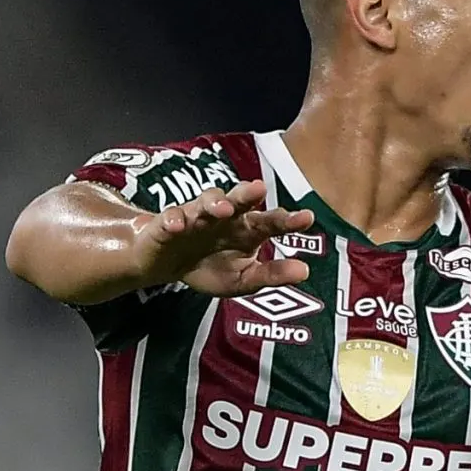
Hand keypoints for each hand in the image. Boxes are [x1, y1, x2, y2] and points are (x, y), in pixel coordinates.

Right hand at [139, 180, 317, 296]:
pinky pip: (171, 217)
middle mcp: (224, 217)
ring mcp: (196, 217)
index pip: (270, 221)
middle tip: (259, 189)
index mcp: (247, 230)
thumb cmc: (209, 267)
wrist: (165, 266)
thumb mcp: (242, 280)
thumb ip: (271, 275)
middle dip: (248, 194)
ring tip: (224, 209)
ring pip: (206, 202)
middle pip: (239, 199)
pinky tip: (179, 226)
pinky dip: (174, 219)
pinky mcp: (168, 223)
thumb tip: (304, 271)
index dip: (287, 219)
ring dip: (214, 202)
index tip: (306, 218)